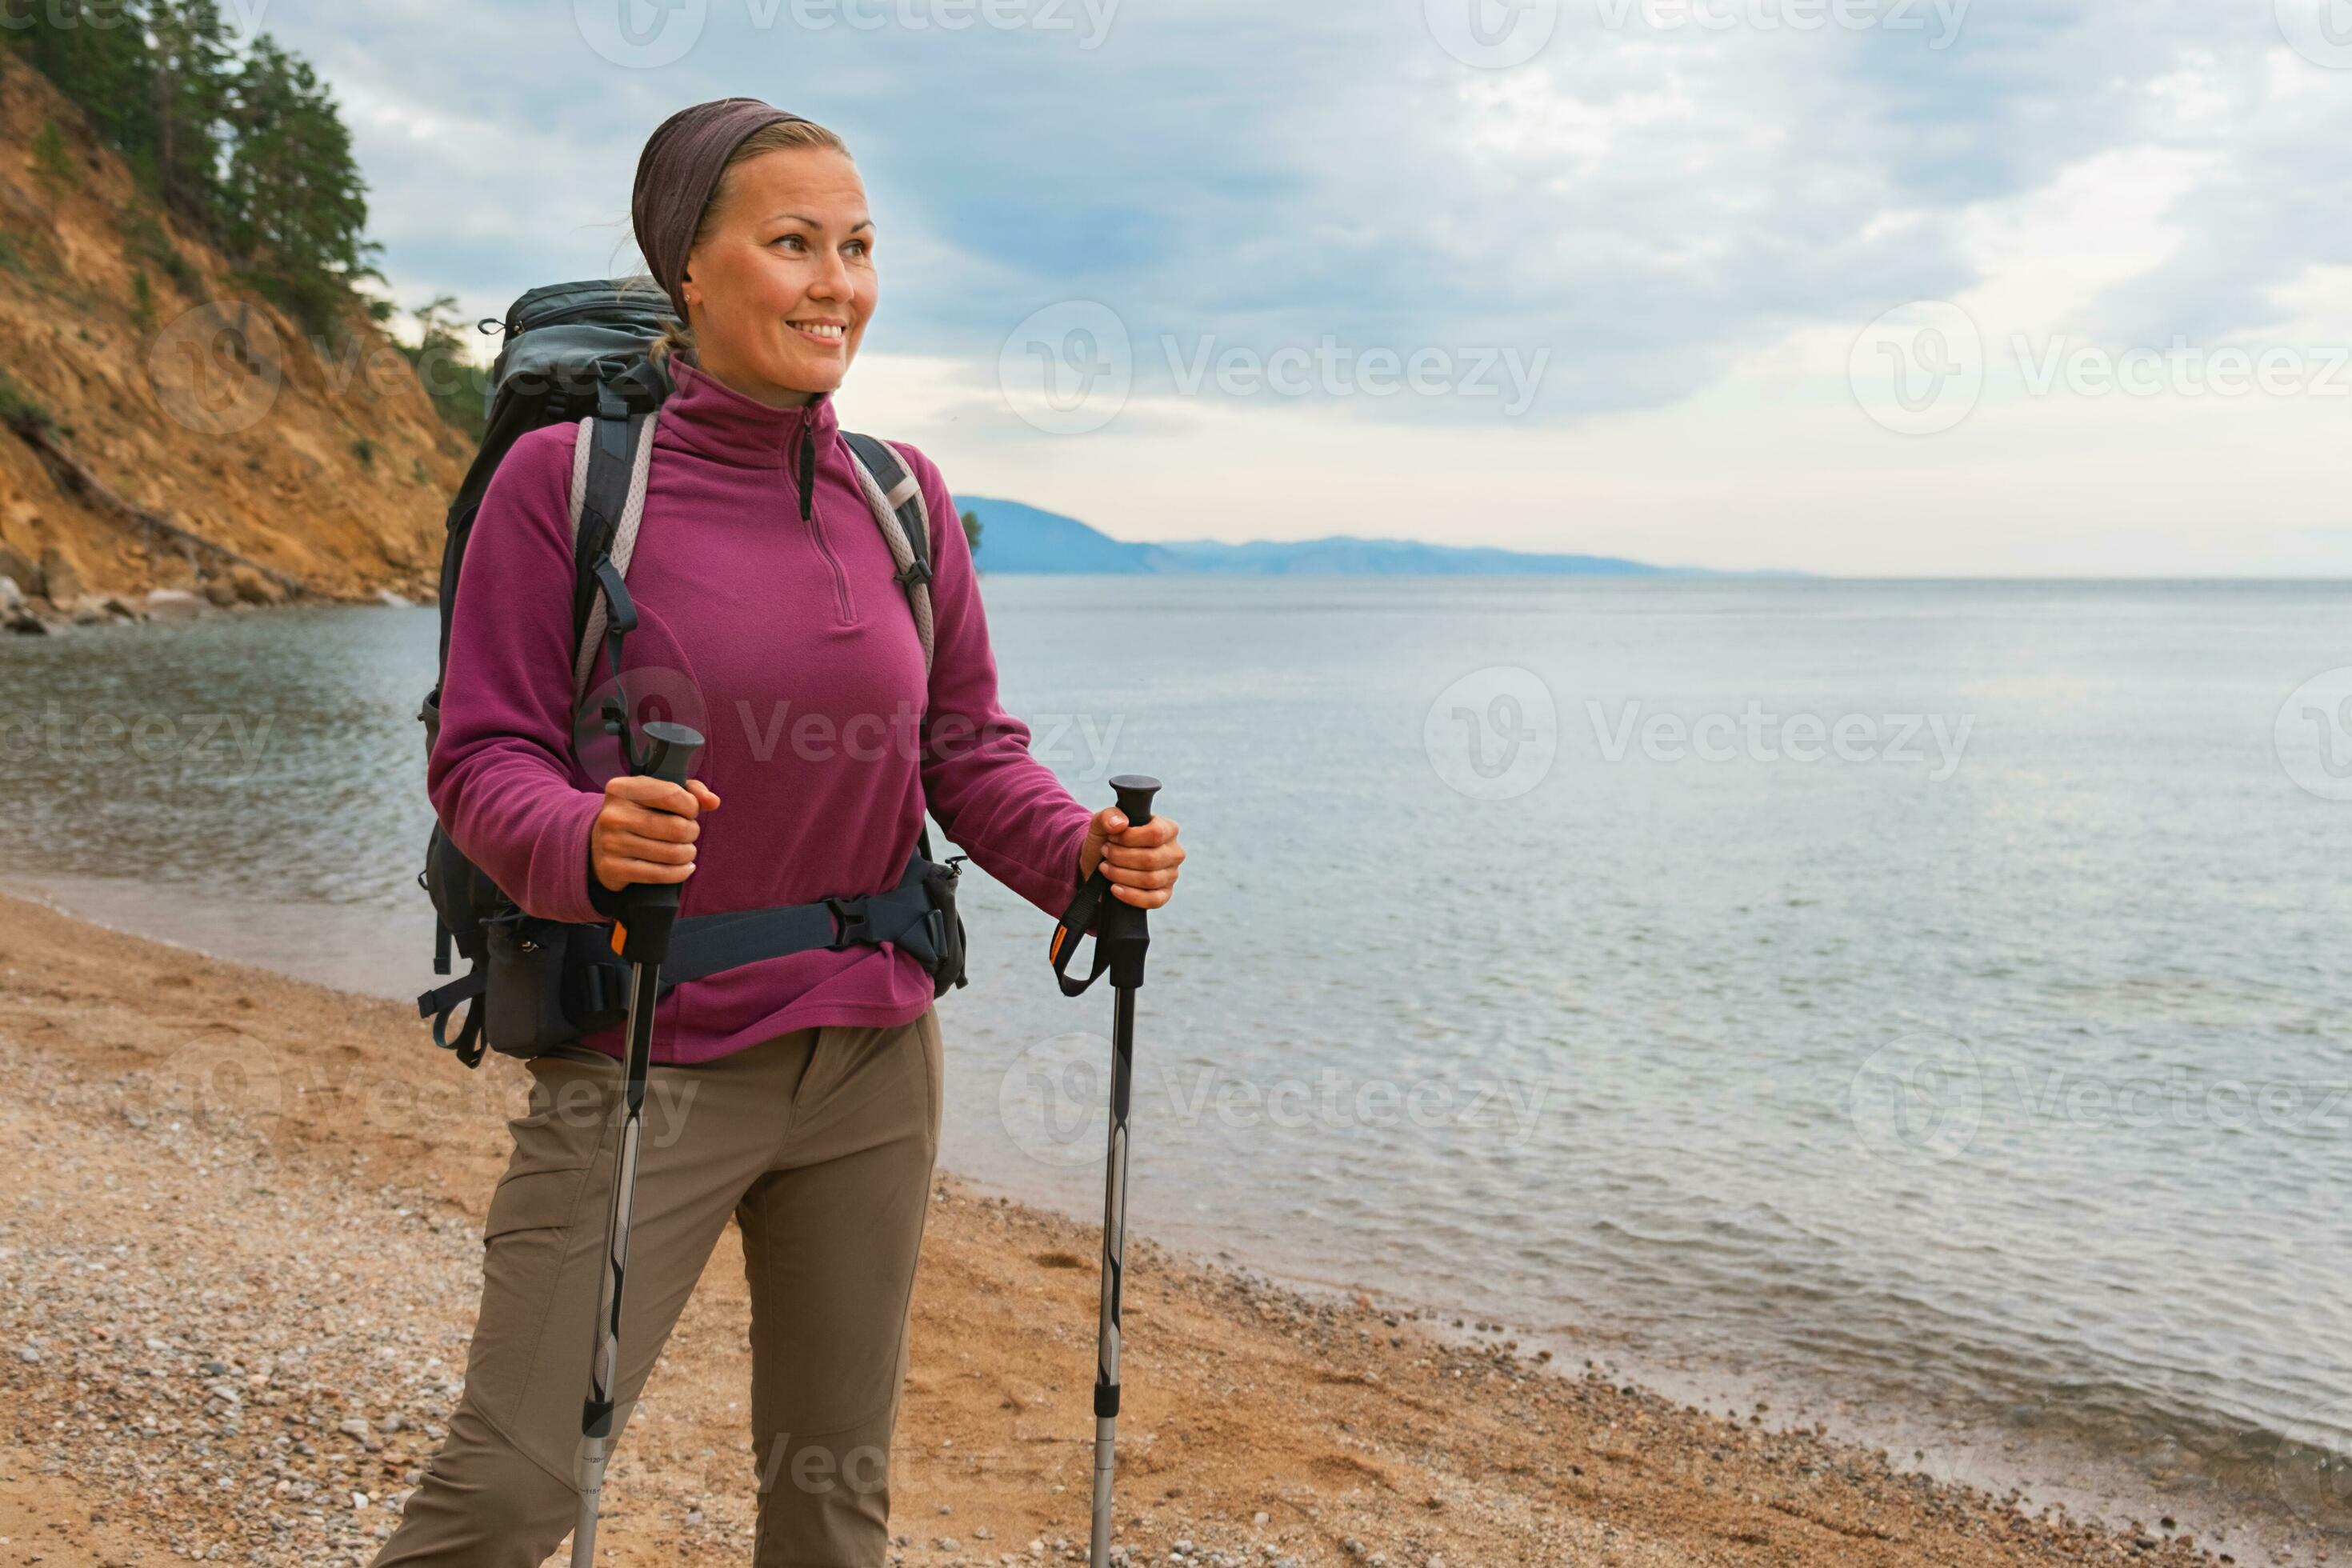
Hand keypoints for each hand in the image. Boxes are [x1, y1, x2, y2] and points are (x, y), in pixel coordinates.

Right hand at [591, 774, 720, 894]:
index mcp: (623, 789)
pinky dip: (680, 872)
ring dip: (688, 853)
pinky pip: (660, 874)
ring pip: (672, 853)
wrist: (600, 844)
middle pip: (676, 828)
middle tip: (688, 833)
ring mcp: (611, 843)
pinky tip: (685, 868)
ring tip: (685, 850)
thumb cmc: (640, 814)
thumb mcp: (658, 793)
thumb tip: (713, 801)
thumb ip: (691, 790)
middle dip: (692, 832)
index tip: (690, 812)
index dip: (691, 806)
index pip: (672, 795)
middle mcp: (613, 815)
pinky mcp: (613, 868)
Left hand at [1077, 805, 1183, 908]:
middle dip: (1120, 857)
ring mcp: (1171, 874)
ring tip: (1105, 867)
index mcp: (1167, 829)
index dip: (1129, 837)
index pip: (1156, 833)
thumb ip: (1108, 816)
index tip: (1111, 837)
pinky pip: (1153, 900)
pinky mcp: (1164, 894)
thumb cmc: (1108, 840)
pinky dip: (1130, 895)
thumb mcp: (1102, 823)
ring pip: (1150, 880)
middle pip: (1151, 859)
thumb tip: (1120, 824)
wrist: (1099, 863)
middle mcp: (1174, 852)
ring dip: (1121, 874)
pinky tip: (1115, 888)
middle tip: (1105, 852)